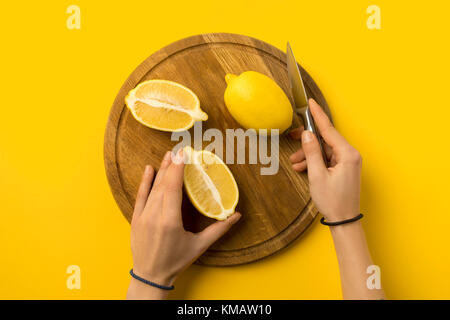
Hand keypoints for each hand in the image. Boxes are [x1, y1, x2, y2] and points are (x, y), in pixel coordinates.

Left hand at [127, 149, 240, 298]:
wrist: (150, 276)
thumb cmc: (176, 261)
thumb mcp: (199, 246)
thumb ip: (219, 229)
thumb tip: (237, 216)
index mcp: (170, 222)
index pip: (173, 189)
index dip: (178, 170)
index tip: (184, 155)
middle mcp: (154, 216)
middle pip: (164, 185)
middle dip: (172, 165)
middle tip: (179, 149)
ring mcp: (142, 217)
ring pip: (153, 188)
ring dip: (161, 170)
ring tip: (169, 155)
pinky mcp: (135, 219)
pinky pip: (140, 196)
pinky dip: (144, 182)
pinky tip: (149, 169)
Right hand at [289, 99, 361, 221]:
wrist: (344, 220)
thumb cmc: (333, 201)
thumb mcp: (317, 175)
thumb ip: (311, 152)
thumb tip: (306, 134)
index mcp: (347, 154)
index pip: (329, 129)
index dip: (317, 115)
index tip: (310, 103)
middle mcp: (350, 155)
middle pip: (325, 140)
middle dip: (307, 142)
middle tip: (291, 138)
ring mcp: (348, 162)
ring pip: (324, 150)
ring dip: (308, 155)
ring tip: (295, 163)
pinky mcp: (344, 168)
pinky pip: (327, 159)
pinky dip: (314, 162)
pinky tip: (302, 168)